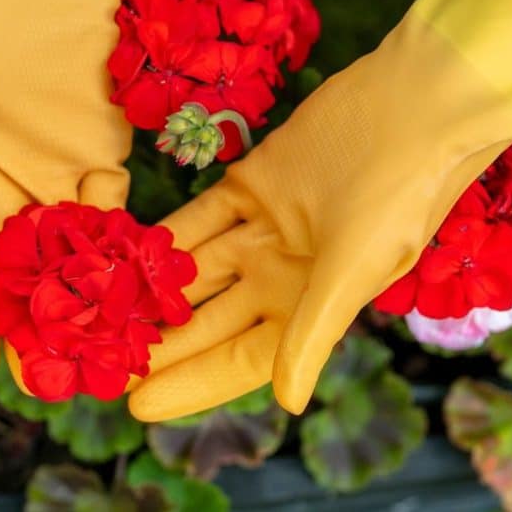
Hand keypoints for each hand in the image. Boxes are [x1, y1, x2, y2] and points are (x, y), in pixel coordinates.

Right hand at [0, 0, 133, 376]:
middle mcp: (5, 181)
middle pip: (17, 269)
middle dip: (34, 323)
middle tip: (57, 382)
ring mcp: (55, 170)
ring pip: (67, 252)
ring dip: (81, 299)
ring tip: (104, 354)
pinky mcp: (102, 153)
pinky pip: (112, 216)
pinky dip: (123, 252)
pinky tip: (141, 295)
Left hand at [125, 20, 511, 420]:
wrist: (414, 107)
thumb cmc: (397, 196)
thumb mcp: (353, 273)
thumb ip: (311, 335)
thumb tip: (287, 404)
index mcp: (312, 308)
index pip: (240, 360)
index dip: (191, 382)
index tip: (137, 405)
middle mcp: (285, 275)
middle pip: (208, 320)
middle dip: (159, 342)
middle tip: (99, 362)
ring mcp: (266, 229)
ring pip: (196, 270)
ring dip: (151, 289)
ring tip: (97, 311)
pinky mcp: (254, 182)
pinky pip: (200, 217)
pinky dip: (165, 234)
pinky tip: (121, 253)